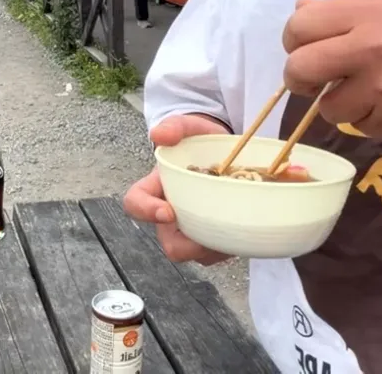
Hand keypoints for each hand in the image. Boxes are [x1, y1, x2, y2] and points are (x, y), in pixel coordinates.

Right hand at [123, 114, 233, 264]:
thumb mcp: (188, 127)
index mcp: (156, 188)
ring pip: (196, 253)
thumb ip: (174, 126)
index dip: (146, 211)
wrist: (226, 150)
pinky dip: (230, 246)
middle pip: (169, 243)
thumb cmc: (200, 140)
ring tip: (235, 228)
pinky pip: (216, 254)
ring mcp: (191, 229)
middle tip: (210, 233)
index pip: (135, 203)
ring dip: (213, 248)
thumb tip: (159, 135)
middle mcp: (170, 215)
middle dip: (188, 245)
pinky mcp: (212, 237)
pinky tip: (245, 229)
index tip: (168, 212)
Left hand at [282, 0, 381, 146]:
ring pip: (329, 107)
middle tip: (313, 81)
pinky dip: (371, 120)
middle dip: (299, 79)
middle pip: (299, 69)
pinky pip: (361, 126)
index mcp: (371, 15)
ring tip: (375, 91)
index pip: (301, 25)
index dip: (294, 39)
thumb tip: (301, 8)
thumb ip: (350, 10)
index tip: (305, 48)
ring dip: (342, 104)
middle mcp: (371, 50)